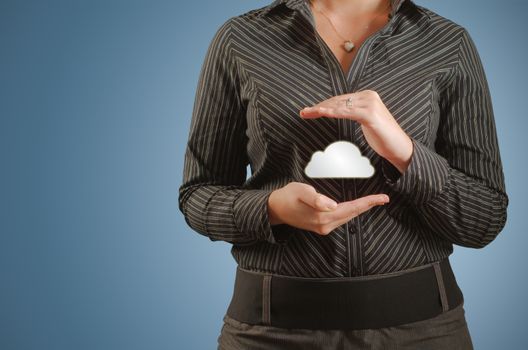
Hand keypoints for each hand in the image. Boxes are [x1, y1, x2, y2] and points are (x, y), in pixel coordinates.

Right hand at [267, 182, 388, 235]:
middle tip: (384, 198)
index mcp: (323, 217)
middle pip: (352, 214)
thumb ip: (316, 198)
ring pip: (348, 217)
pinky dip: (351, 212)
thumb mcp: (300, 192)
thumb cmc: (287, 197)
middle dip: (368, 206)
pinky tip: (355, 207)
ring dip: (361, 209)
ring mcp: (323, 228)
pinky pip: (341, 219)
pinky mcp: (321, 226)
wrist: (275, 209)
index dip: (368, 203)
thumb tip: (333, 205)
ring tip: (373, 201)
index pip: (351, 208)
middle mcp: (325, 225)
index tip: (383, 198)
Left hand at [299, 90, 412, 173]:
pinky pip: (346, 112)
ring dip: (321, 109)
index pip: (340, 100)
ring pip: (339, 105)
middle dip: (319, 107)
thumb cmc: (382, 138)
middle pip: (338, 101)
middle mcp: (368, 96)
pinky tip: (321, 113)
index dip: (324, 104)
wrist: (399, 148)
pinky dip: (332, 112)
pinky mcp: (369, 114)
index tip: (310, 110)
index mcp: (366, 96)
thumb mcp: (365, 121)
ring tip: (307, 113)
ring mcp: (369, 104)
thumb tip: (339, 111)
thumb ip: (354, 113)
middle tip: (304, 112)